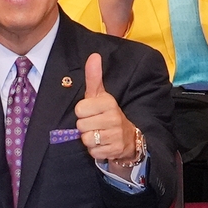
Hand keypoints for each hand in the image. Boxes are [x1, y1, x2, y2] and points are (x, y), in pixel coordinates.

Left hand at [74, 52, 141, 171]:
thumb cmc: (107, 113)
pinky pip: (93, 152)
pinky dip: (95, 150)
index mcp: (108, 103)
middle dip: (85, 127)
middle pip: (81, 126)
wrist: (127, 137)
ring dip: (89, 139)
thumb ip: (94, 77)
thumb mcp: (100, 95)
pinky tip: (103, 144)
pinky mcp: (114, 150)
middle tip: (95, 124)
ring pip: (86, 139)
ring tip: (99, 134)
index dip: (82, 112)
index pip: (79, 109)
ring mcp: (115, 135)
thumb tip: (93, 55)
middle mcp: (113, 118)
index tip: (91, 112)